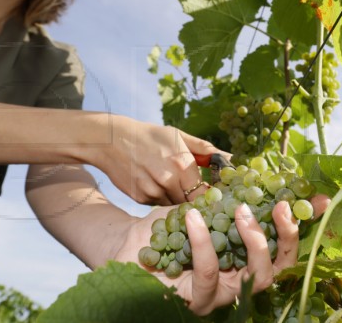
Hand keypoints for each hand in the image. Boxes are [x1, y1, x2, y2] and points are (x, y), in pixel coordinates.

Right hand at [90, 115, 224, 204]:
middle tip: (194, 191)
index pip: (206, 193)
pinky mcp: (141, 199)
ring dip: (178, 199)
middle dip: (195, 199)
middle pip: (191, 203)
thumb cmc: (150, 136)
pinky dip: (162, 198)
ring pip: (175, 205)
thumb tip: (230, 159)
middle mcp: (168, 181)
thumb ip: (205, 149)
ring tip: (170, 182)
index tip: (214, 195)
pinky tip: (156, 183)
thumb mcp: (179, 136)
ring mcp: (153, 192)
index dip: (211, 197)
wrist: (112, 140)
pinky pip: (160, 204)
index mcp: (182, 164)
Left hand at [114, 195, 329, 315]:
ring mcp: (222, 294)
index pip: (287, 245)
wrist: (132, 240)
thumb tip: (278, 177)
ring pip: (254, 277)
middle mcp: (242, 280)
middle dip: (286, 236)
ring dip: (252, 240)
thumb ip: (242, 196)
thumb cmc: (175, 224)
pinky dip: (203, 242)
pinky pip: (208, 273)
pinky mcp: (197, 300)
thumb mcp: (212, 203)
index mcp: (249, 257)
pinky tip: (194, 217)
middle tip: (279, 205)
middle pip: (280, 268)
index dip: (305, 224)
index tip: (319, 198)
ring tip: (239, 210)